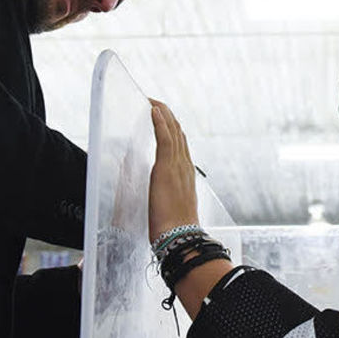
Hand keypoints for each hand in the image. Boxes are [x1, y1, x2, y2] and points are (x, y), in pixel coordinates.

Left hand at [148, 99, 199, 241]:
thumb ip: (166, 193)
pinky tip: (153, 109)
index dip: (171, 127)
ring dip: (162, 112)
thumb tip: (159, 193)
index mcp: (186, 173)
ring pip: (173, 131)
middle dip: (167, 115)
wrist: (180, 237)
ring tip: (153, 100)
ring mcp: (178, 165)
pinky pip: (165, 138)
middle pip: (178, 132)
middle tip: (154, 102)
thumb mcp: (170, 205)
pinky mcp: (167, 168)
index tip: (161, 116)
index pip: (180, 144)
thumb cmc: (174, 228)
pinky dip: (160, 121)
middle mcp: (185, 166)